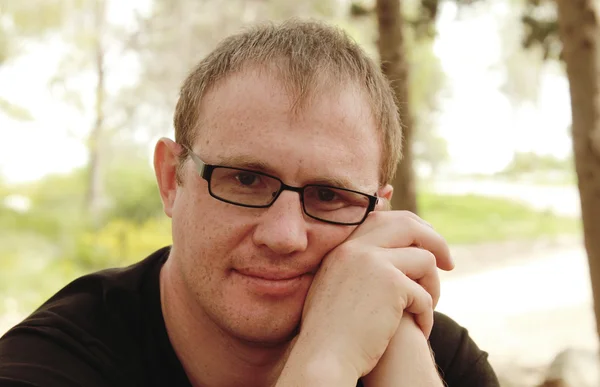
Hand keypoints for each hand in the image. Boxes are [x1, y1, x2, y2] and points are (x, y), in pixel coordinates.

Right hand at [281, 211, 451, 382]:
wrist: (323, 356)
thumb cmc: (331, 331)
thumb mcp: (336, 286)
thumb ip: (357, 266)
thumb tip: (391, 256)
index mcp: (343, 247)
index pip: (383, 218)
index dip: (411, 227)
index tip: (426, 243)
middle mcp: (357, 248)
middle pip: (409, 225)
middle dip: (436, 241)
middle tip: (449, 263)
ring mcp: (373, 262)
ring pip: (425, 259)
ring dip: (433, 286)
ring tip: (426, 308)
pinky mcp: (391, 284)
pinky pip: (425, 294)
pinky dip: (427, 315)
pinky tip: (419, 329)